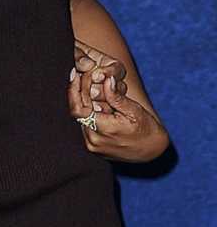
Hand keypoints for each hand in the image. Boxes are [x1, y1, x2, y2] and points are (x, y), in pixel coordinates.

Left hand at [68, 42, 166, 161]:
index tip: (76, 75)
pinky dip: (89, 114)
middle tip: (84, 78)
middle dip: (81, 94)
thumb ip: (116, 96)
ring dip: (85, 104)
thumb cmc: (147, 129)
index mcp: (103, 130)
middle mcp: (94, 140)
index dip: (74, 90)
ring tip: (94, 91)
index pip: (77, 108)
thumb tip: (106, 79)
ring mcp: (93, 146)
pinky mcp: (94, 148)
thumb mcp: (134, 110)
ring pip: (81, 118)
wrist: (152, 151)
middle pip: (78, 112)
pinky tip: (97, 104)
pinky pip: (86, 126)